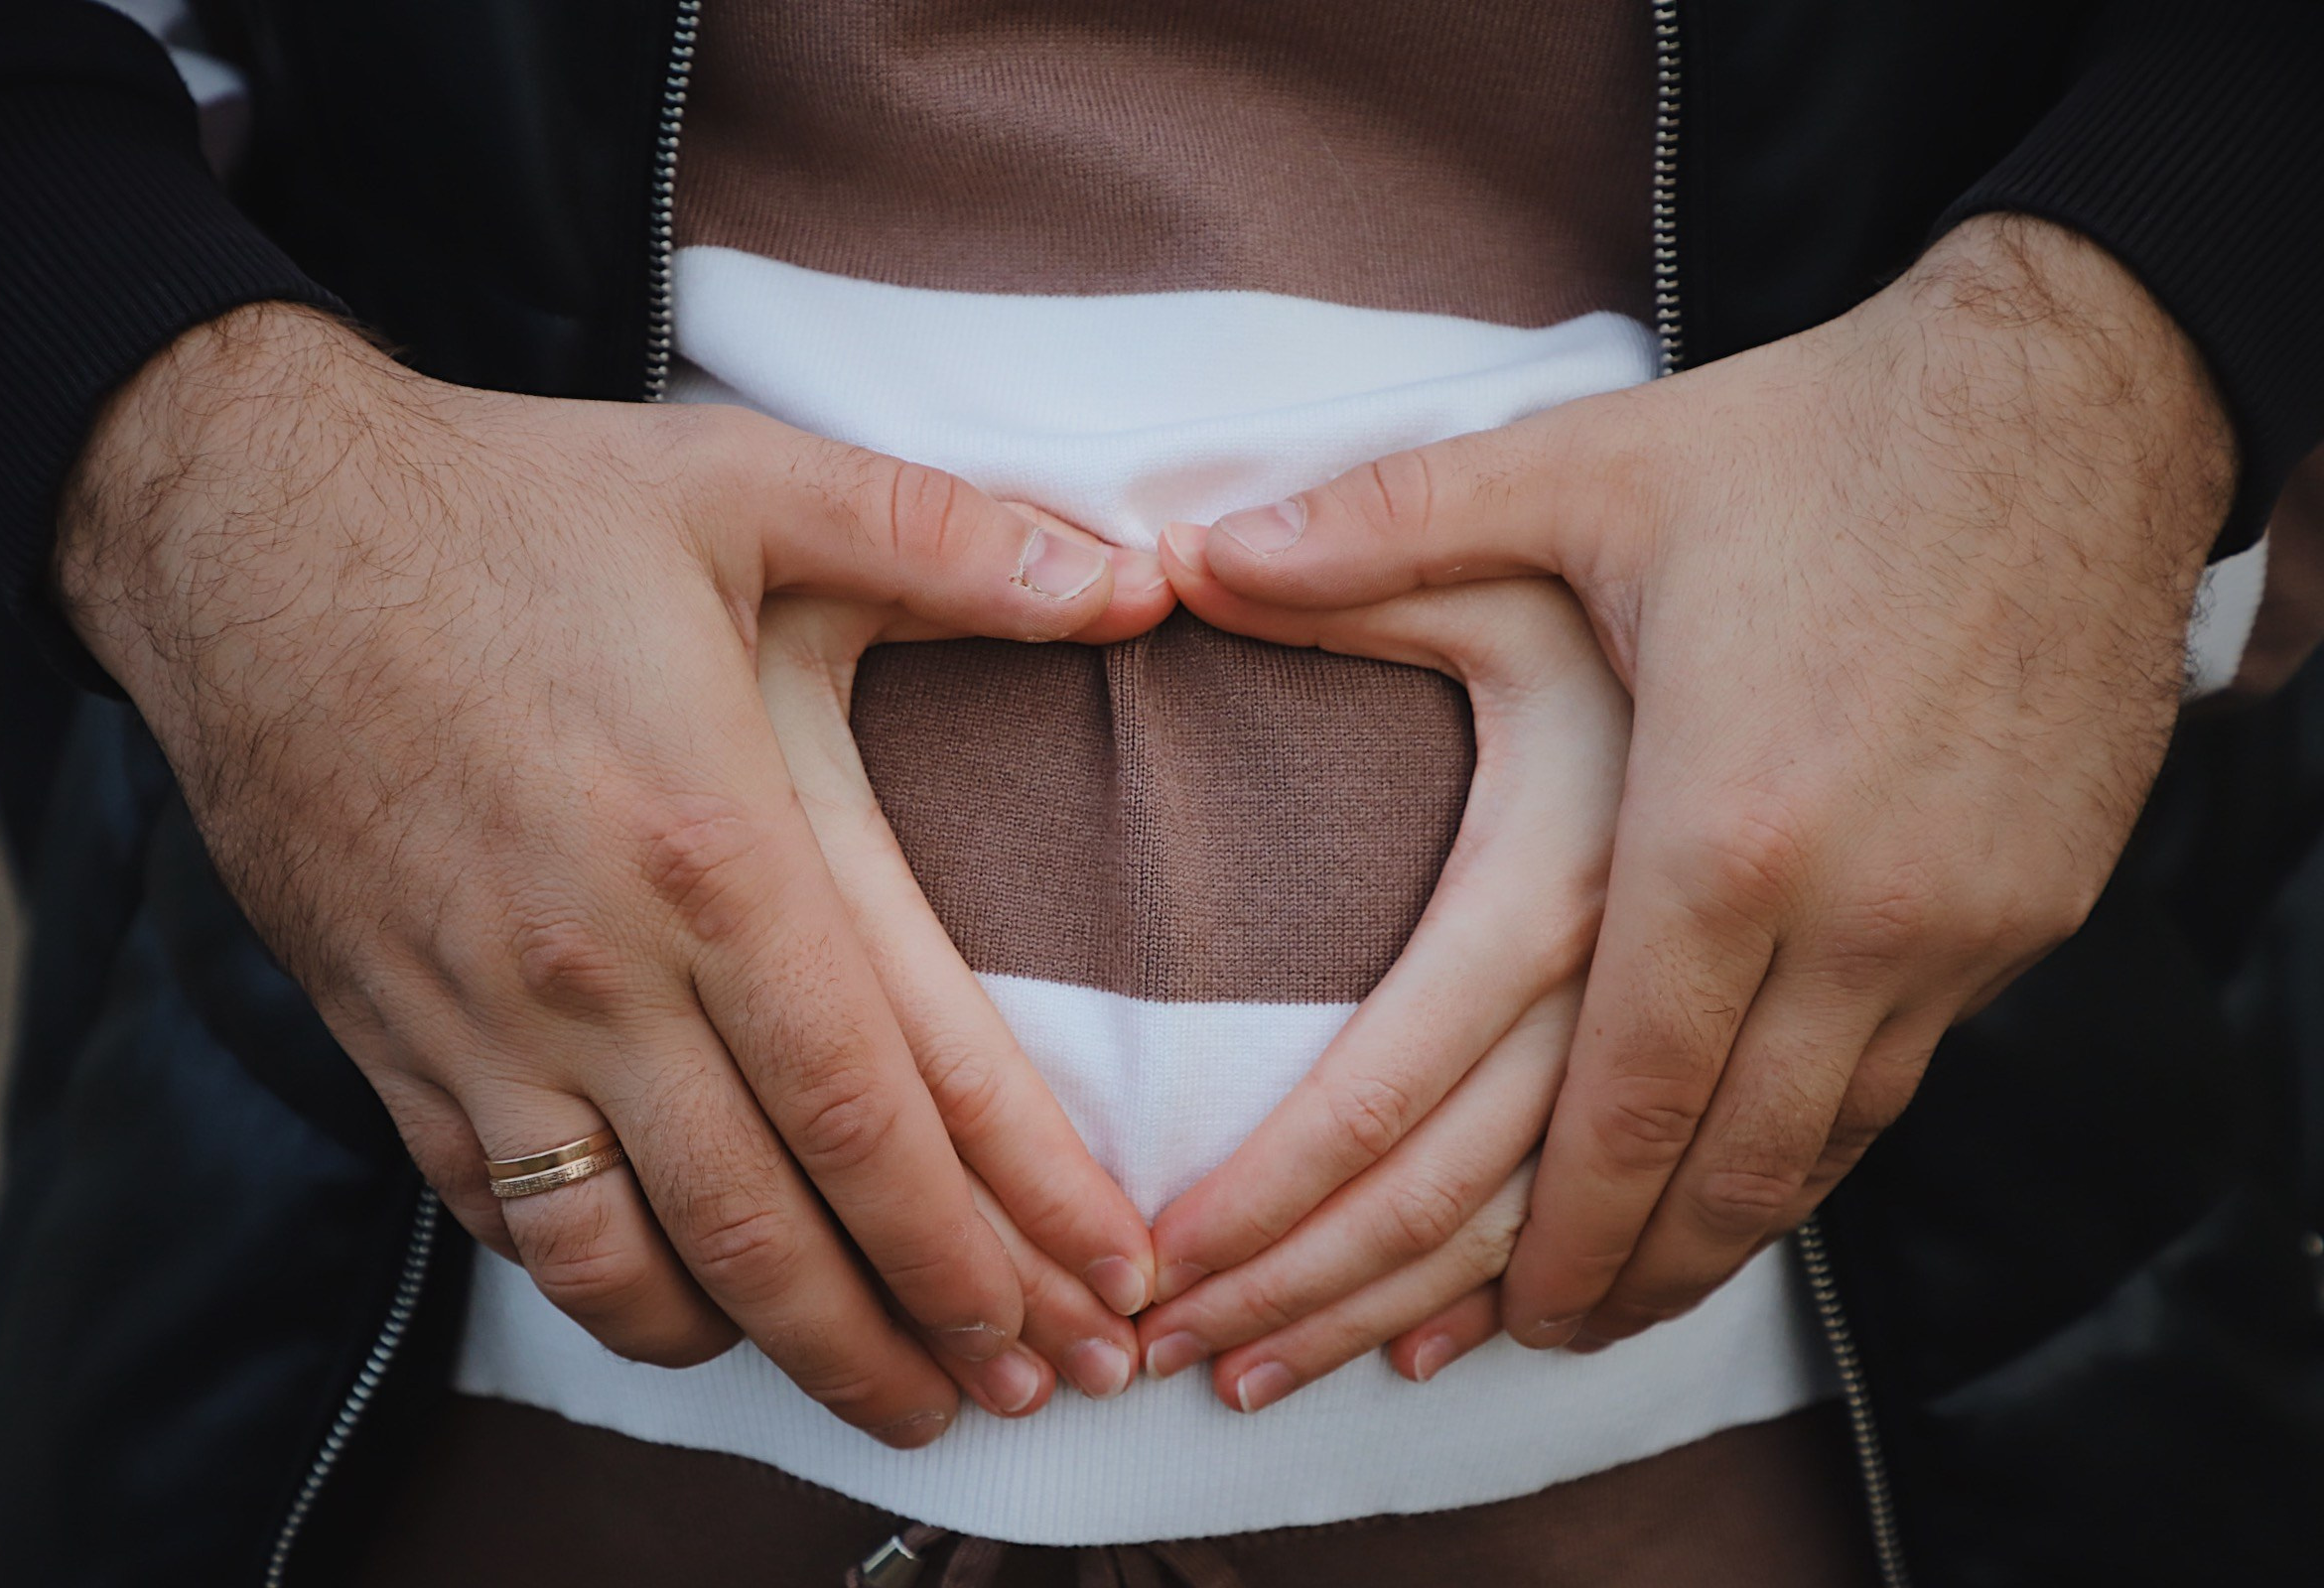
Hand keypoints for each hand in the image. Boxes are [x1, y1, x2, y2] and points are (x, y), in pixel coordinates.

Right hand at [57, 303, 1164, 1443]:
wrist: (246, 533)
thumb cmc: (512, 506)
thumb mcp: (747, 483)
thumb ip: (953, 540)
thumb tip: (1142, 580)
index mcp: (711, 845)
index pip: (877, 1099)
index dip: (997, 1225)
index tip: (1092, 1301)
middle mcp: (598, 969)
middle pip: (776, 1223)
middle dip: (911, 1338)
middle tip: (1017, 1403)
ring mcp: (482, 1024)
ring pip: (634, 1263)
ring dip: (768, 1355)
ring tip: (875, 1396)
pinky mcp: (393, 1041)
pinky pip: (508, 1222)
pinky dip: (610, 1291)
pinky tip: (685, 1308)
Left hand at [1163, 214, 2234, 1350]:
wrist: (2077, 408)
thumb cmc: (1814, 439)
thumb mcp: (1584, 469)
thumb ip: (1383, 533)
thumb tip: (1186, 554)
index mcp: (1712, 827)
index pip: (1595, 1098)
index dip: (1502, 1228)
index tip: (1422, 1311)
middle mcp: (1844, 915)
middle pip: (1697, 1171)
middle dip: (1578, 1285)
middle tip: (1480, 1356)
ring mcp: (1951, 932)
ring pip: (1804, 1160)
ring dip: (1694, 1253)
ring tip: (1597, 1314)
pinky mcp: (2021, 918)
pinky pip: (1891, 1094)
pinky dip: (1798, 1170)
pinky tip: (1738, 1192)